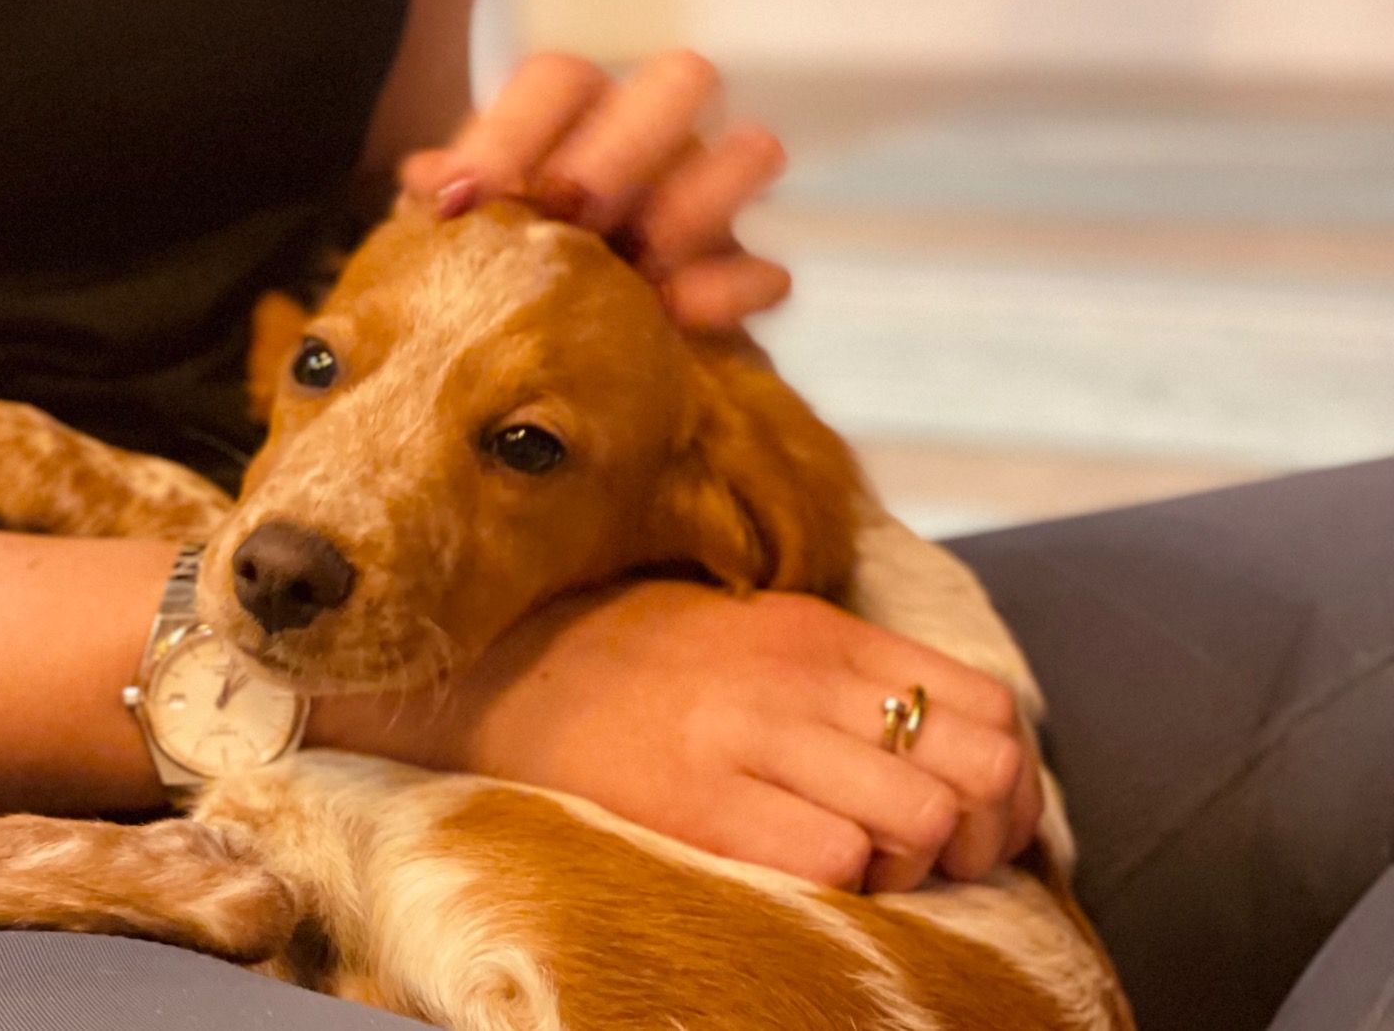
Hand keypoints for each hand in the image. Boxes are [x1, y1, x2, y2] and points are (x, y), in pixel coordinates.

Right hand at [314, 581, 1041, 892]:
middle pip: (977, 768)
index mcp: (823, 632)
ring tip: (868, 869)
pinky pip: (836, 859)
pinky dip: (847, 884)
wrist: (504, 668)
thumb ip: (849, 675)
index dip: (1013, 780)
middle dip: (985, 834)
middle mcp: (800, 678)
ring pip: (922, 819)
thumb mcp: (759, 635)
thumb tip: (953, 748)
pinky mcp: (701, 803)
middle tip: (940, 858)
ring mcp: (751, 739)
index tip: (982, 819)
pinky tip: (808, 876)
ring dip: (916, 867)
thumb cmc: (640, 666)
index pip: (987, 704)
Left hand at [399, 50, 791, 329]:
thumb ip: (439, 203)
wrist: (519, 371)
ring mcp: (700, 203)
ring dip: (698, 202)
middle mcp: (644, 143)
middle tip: (580, 214)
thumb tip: (433, 181)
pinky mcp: (733, 278)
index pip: (559, 79)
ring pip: (750, 152)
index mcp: (566, 121)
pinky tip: (675, 319)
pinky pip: (765, 271)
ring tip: (643, 262)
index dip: (516, 131)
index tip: (469, 201)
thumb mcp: (442, 242)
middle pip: (678, 83)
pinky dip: (725, 293)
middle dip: (627, 147)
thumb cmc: (476, 279)